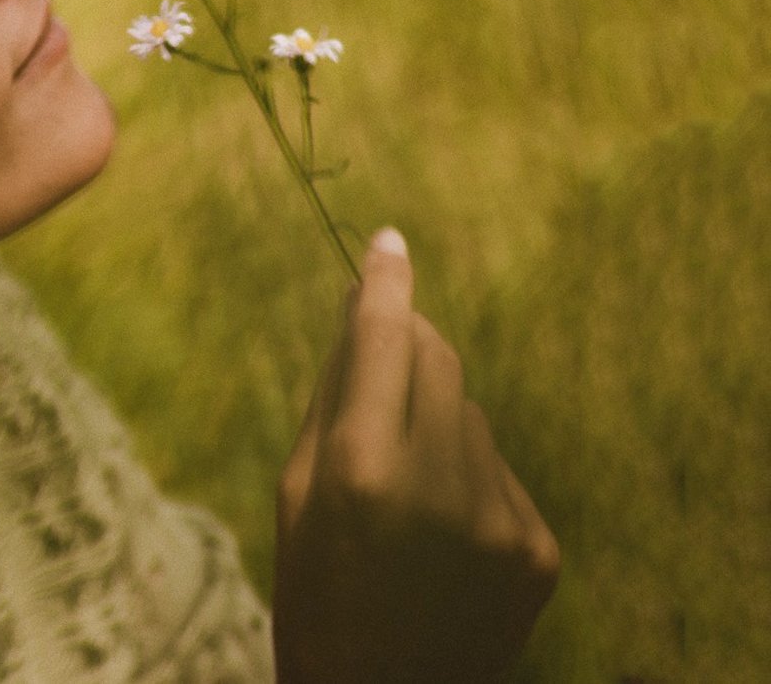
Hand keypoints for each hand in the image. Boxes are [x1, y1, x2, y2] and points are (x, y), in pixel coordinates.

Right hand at [273, 228, 559, 683]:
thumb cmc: (314, 592)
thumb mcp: (295, 492)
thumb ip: (334, 398)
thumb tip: (365, 310)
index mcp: (360, 468)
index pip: (383, 338)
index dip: (385, 284)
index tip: (388, 242)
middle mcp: (437, 482)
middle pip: (437, 359)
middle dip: (409, 347)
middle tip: (377, 370)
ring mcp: (498, 517)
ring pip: (470, 415)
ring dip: (436, 422)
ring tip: (403, 491)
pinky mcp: (538, 548)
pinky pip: (499, 470)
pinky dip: (468, 477)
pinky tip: (441, 533)